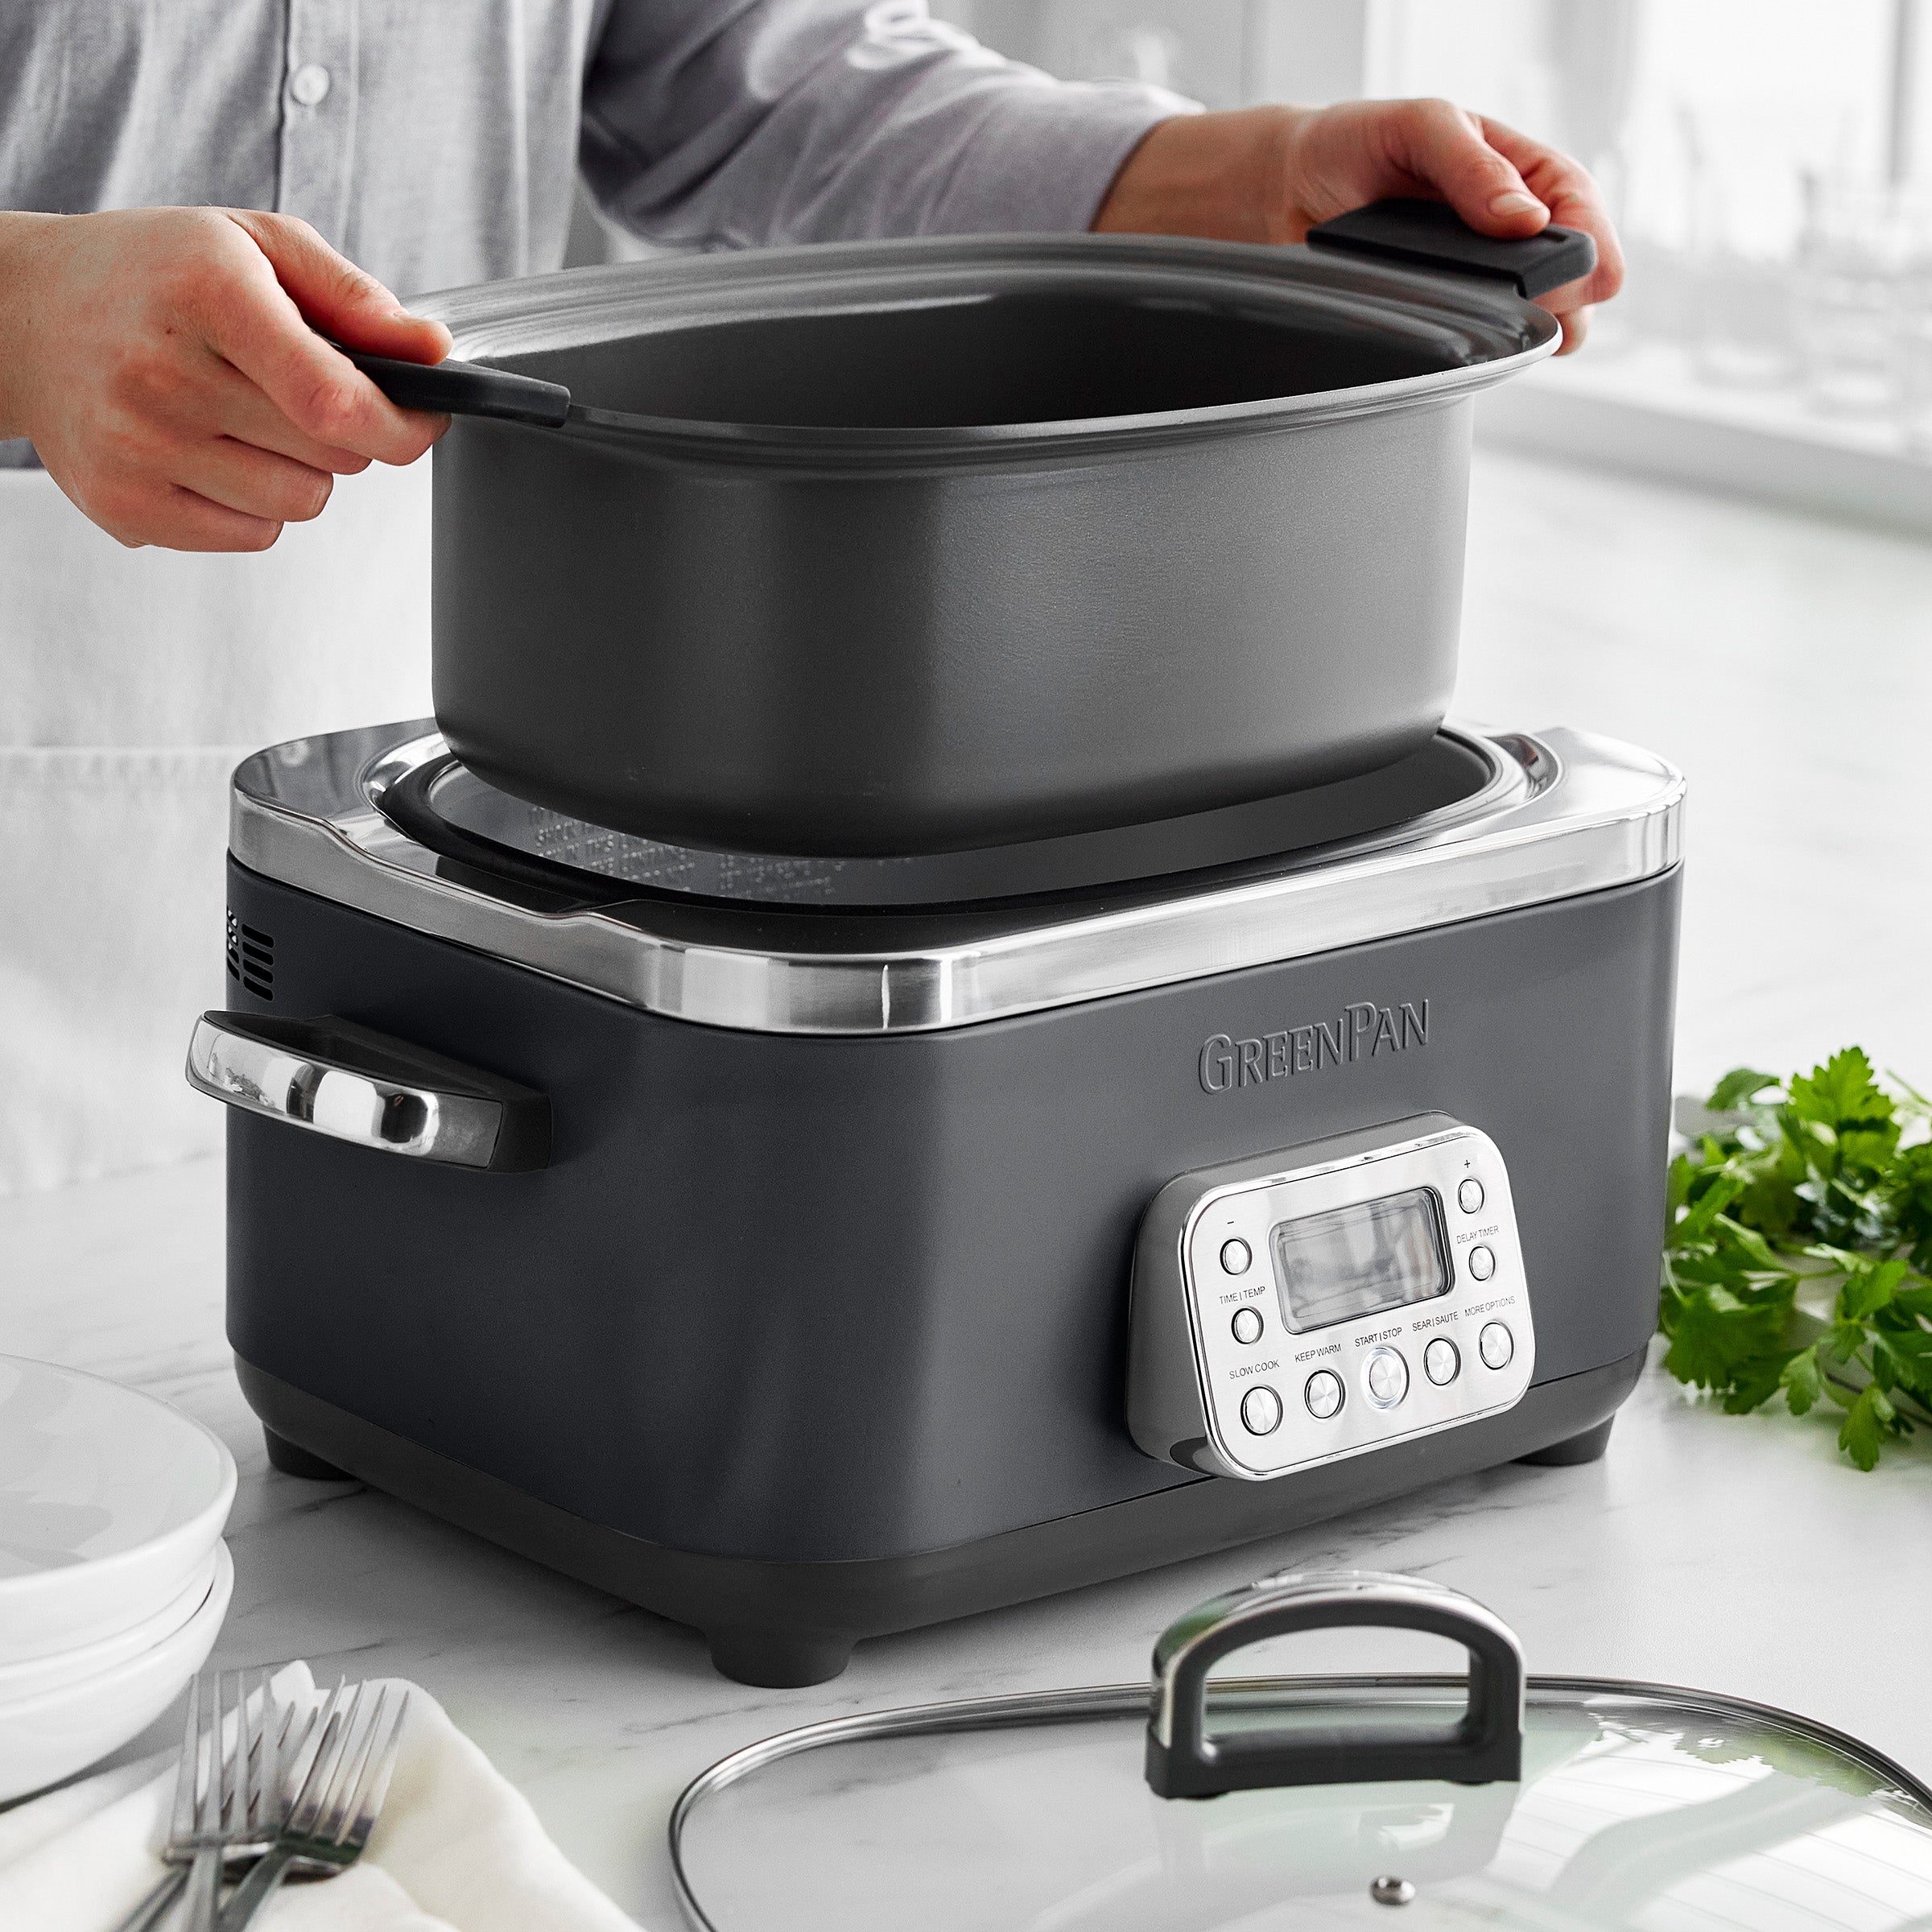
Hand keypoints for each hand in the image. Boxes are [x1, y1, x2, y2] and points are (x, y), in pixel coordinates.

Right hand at [0, 207, 452, 550]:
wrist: (24, 314)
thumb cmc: (154, 276)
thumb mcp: (256, 247)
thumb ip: (354, 299)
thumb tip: (433, 351)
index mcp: (208, 294)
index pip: (336, 400)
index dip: (401, 425)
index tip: (421, 417)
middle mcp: (164, 373)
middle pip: (333, 458)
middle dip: (346, 433)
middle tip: (296, 390)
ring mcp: (138, 447)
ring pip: (300, 503)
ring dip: (301, 470)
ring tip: (244, 417)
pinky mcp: (126, 506)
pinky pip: (253, 535)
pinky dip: (254, 503)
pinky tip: (210, 450)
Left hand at [1094, 98, 1622, 352]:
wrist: (1293, 188)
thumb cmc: (1359, 143)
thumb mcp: (1420, 128)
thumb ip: (1471, 168)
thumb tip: (1525, 217)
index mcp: (1524, 171)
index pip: (1583, 211)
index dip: (1589, 247)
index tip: (1578, 277)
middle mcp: (1514, 230)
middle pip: (1578, 280)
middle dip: (1566, 298)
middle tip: (1532, 308)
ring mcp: (1486, 278)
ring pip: (1543, 323)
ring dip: (1532, 332)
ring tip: (1502, 331)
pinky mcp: (1451, 317)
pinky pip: (1488, 346)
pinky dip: (1488, 352)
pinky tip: (1470, 349)